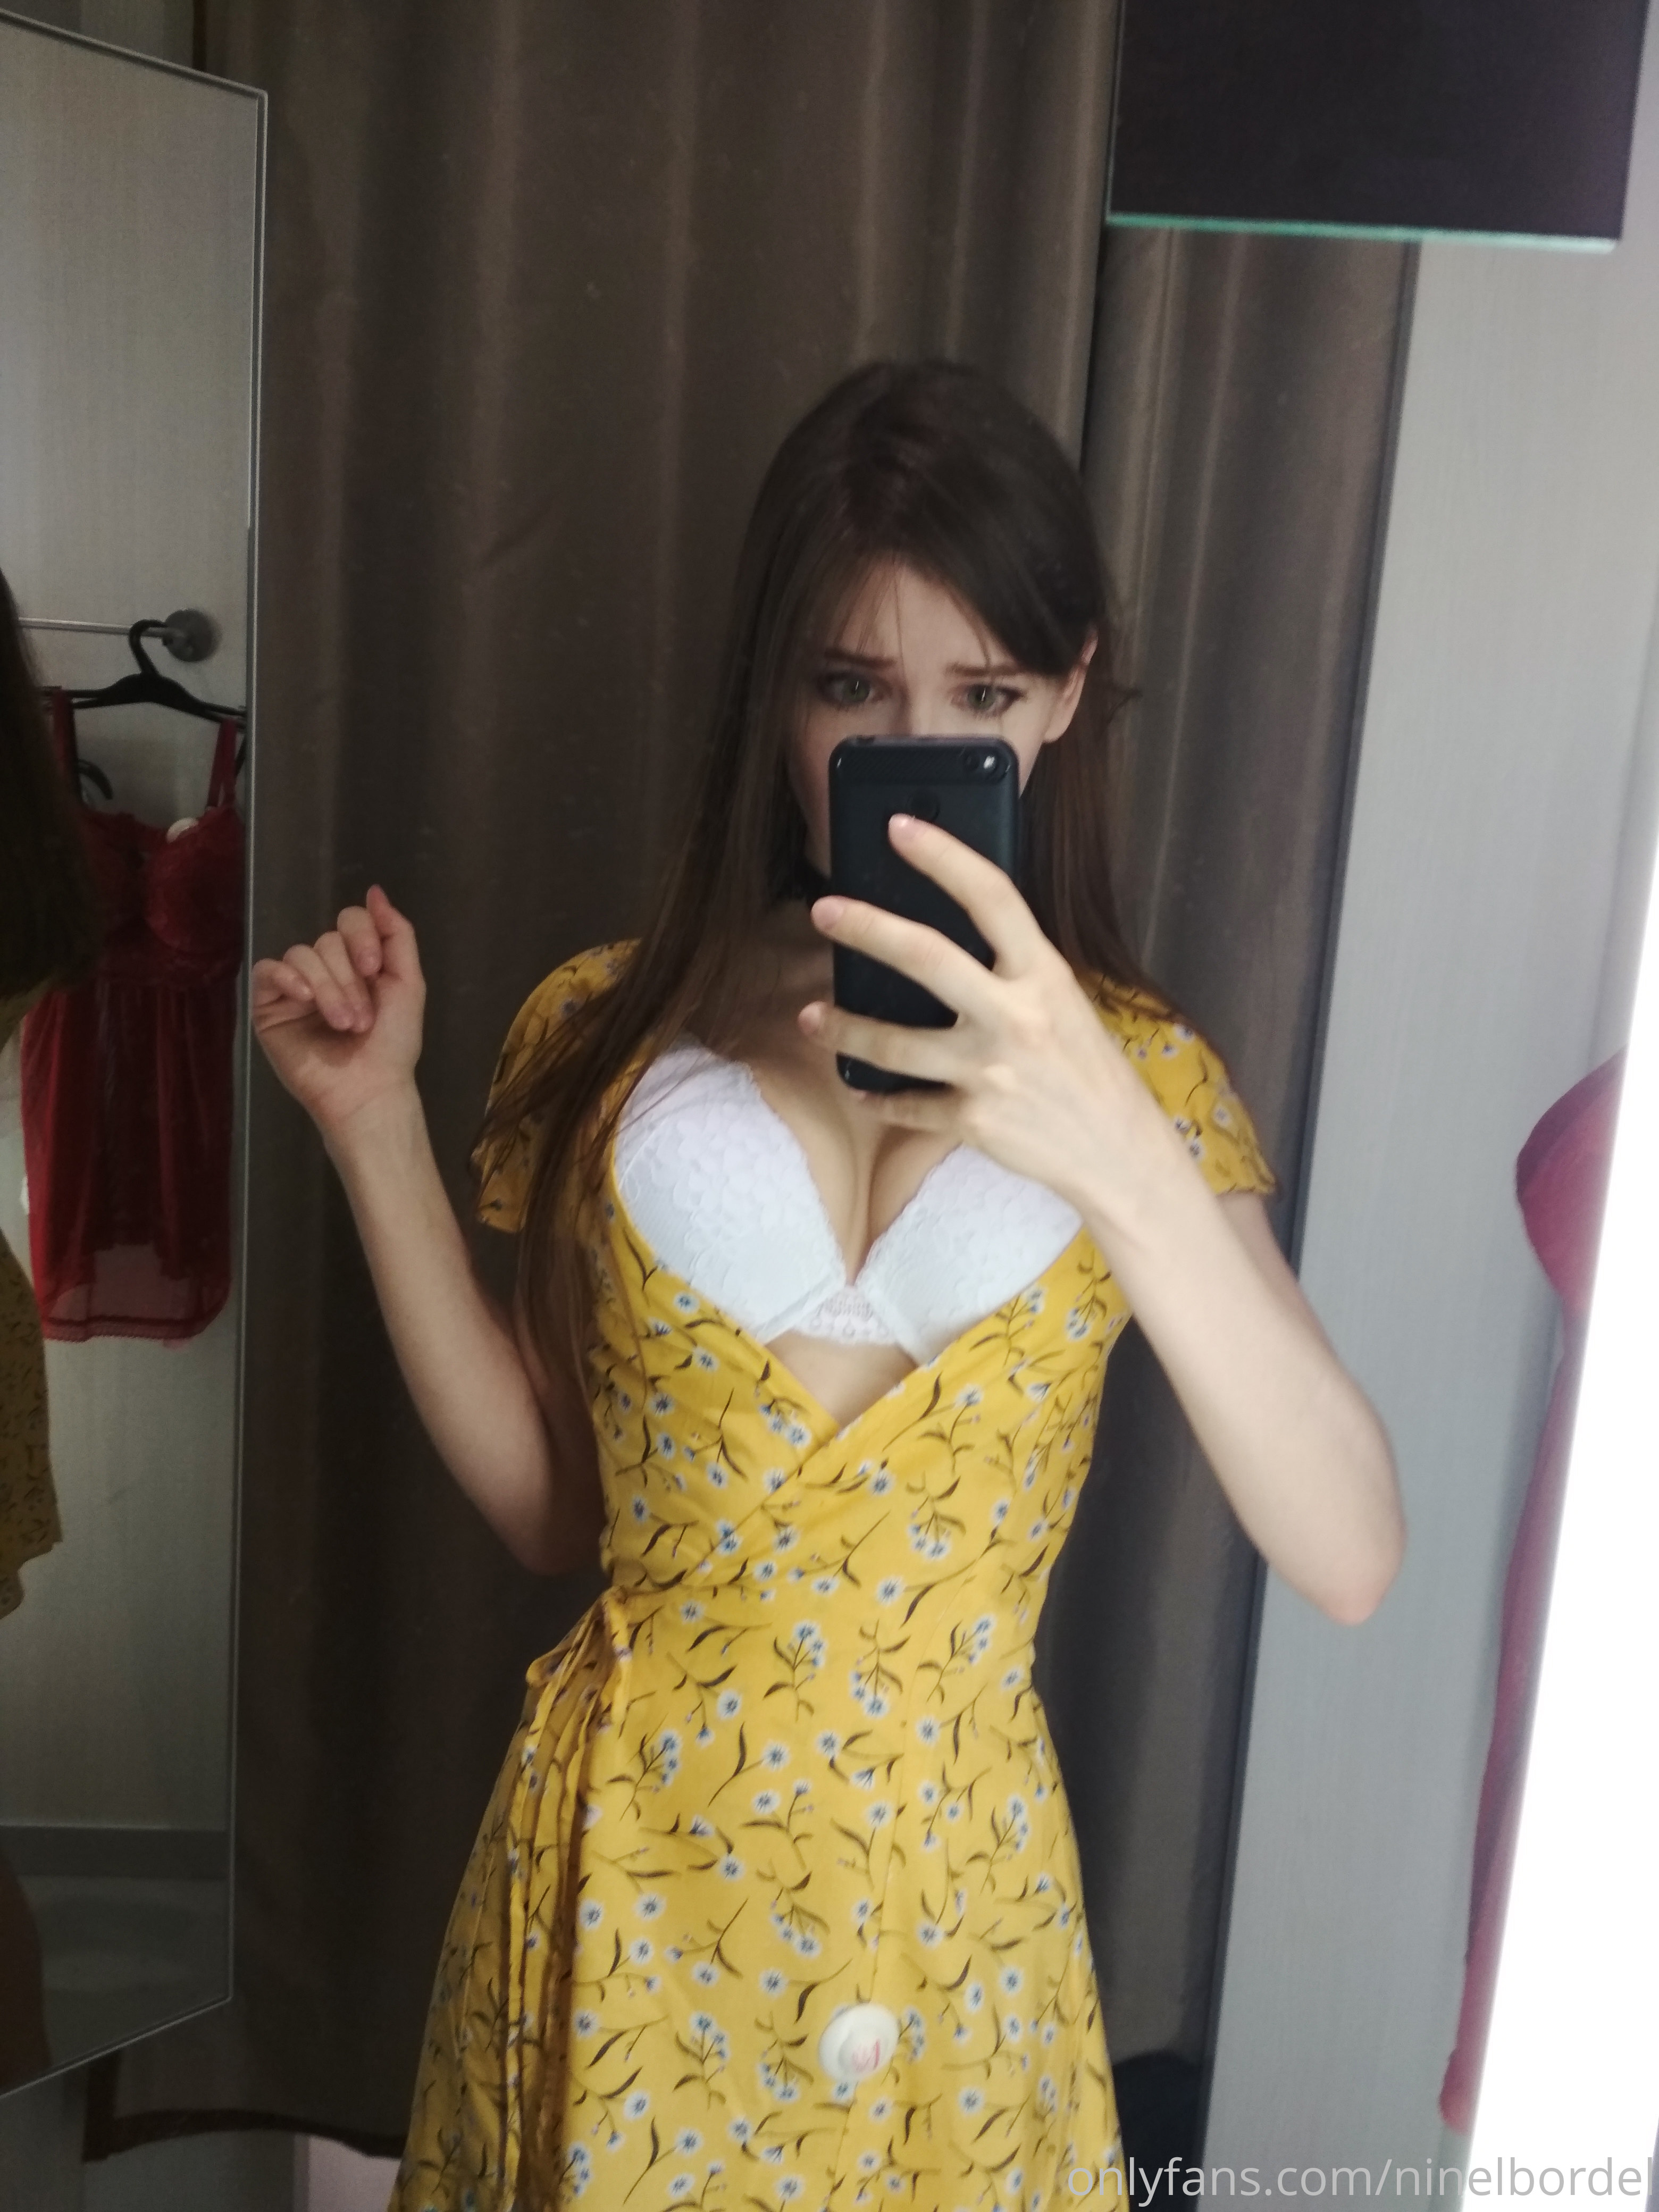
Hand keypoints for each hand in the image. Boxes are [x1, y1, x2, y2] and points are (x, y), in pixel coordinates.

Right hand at [251, 883, 425, 1137]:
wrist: (370, 1089)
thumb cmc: (392, 1044)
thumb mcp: (408, 983)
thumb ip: (396, 934)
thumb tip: (375, 892)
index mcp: (357, 961)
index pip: (350, 920)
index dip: (361, 936)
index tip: (375, 970)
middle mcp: (325, 969)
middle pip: (327, 941)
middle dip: (349, 979)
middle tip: (361, 1020)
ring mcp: (294, 987)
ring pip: (302, 955)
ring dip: (327, 989)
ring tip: (343, 1024)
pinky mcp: (268, 1006)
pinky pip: (268, 971)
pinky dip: (288, 978)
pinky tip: (303, 999)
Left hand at [798, 816, 1175, 1213]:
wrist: (1116, 1151)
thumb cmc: (1086, 1069)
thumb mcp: (1063, 1002)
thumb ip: (1013, 969)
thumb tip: (947, 933)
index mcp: (1043, 975)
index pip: (992, 898)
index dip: (944, 857)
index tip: (900, 827)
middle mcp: (1015, 1016)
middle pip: (926, 958)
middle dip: (867, 928)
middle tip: (823, 911)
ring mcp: (990, 1070)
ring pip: (894, 1044)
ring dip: (843, 1028)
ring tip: (809, 1017)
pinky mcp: (972, 1120)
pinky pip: (906, 1106)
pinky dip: (877, 1099)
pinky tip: (859, 1089)